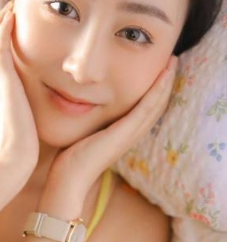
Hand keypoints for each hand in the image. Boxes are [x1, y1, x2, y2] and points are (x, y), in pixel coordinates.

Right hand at [0, 2, 38, 176]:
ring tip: (10, 7)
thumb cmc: (21, 151)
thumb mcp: (21, 129)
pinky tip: (12, 16)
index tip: (9, 33)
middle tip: (8, 12)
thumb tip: (33, 117)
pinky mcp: (2, 81)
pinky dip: (3, 29)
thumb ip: (25, 117)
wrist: (13, 160)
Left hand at [44, 56, 178, 198]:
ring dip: (165, 83)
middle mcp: (131, 134)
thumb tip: (76, 104)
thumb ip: (87, 121)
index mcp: (123, 133)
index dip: (154, 89)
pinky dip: (157, 91)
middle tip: (172, 61)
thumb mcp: (82, 134)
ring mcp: (130, 134)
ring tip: (172, 63)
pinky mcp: (125, 133)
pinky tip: (163, 76)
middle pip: (156, 105)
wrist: (69, 181)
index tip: (158, 69)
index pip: (145, 108)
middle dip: (164, 83)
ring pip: (155, 104)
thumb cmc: (70, 161)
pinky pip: (146, 108)